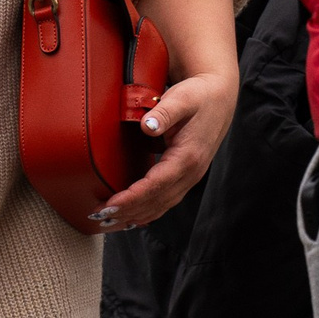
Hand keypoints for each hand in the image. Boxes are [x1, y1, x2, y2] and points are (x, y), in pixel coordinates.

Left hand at [93, 69, 236, 230]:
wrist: (219, 97)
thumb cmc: (198, 96)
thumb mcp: (182, 98)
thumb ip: (164, 112)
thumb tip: (147, 126)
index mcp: (188, 156)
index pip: (156, 185)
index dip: (131, 197)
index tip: (109, 204)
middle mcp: (191, 172)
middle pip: (156, 201)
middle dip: (127, 211)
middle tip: (99, 216)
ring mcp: (190, 177)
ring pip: (161, 206)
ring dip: (134, 216)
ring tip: (108, 221)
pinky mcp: (186, 177)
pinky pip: (165, 201)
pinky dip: (146, 212)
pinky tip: (130, 217)